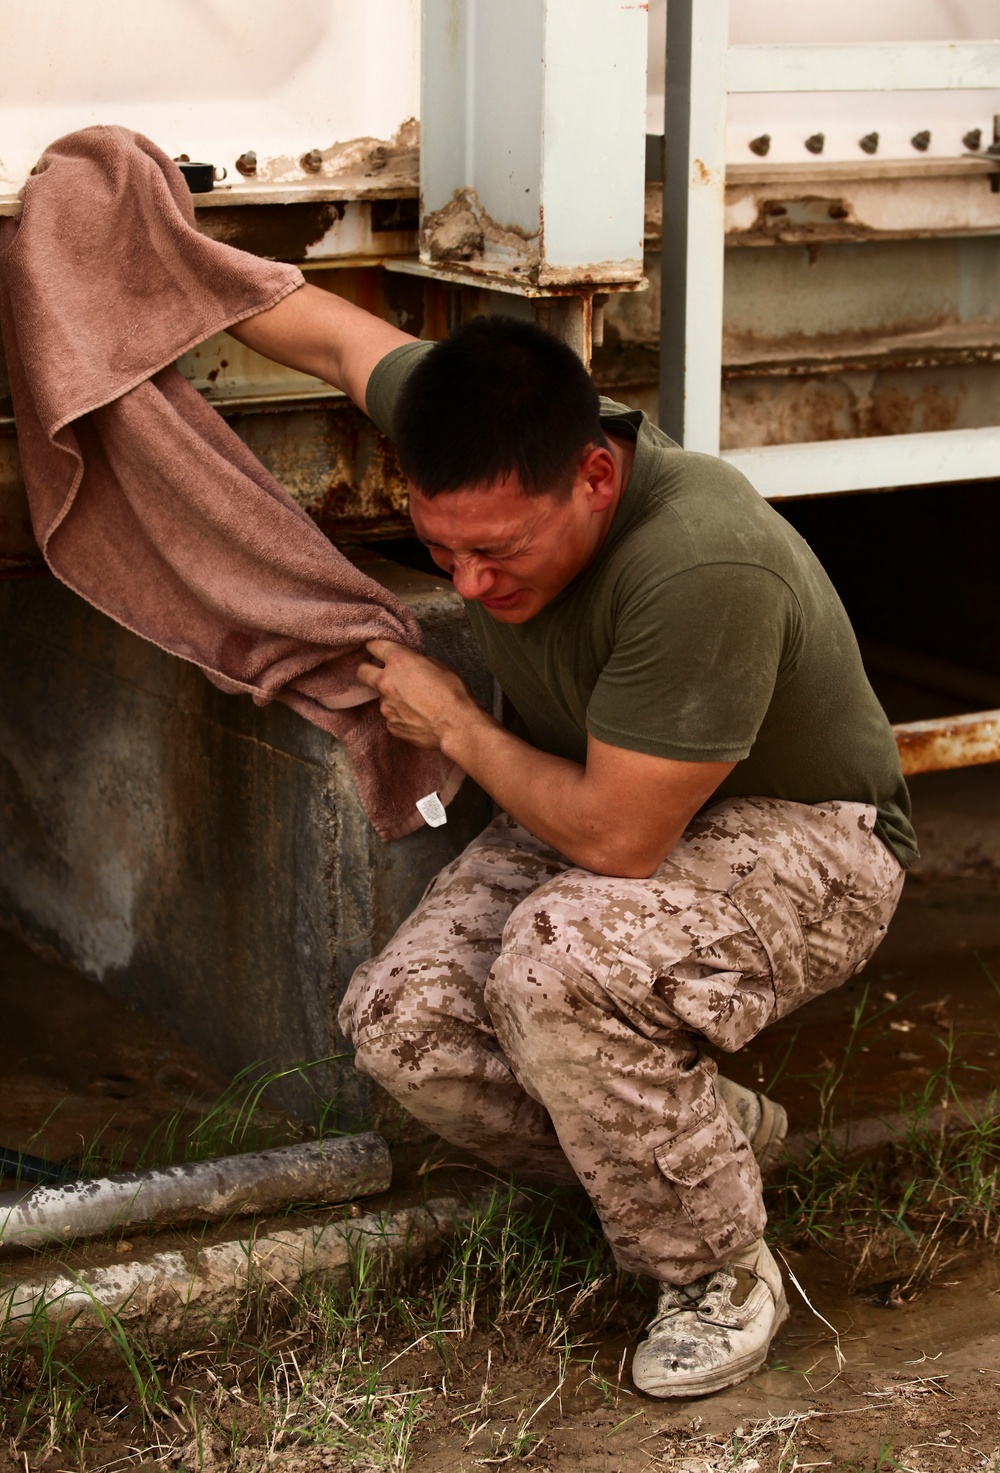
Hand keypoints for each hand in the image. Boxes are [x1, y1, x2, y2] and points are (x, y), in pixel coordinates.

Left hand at [357, 640, 479, 749]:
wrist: (456, 726)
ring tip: (415, 703)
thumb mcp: (439, 666)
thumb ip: (417, 662)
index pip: (374, 645)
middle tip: (381, 673)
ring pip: (381, 697)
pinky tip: (417, 717)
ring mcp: (386, 706)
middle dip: (368, 670)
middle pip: (362, 671)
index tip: (378, 650)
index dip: (376, 647)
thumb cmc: (453, 694)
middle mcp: (386, 682)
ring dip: (392, 697)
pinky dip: (400, 715)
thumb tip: (412, 664)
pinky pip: (391, 716)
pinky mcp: (391, 725)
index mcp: (399, 661)